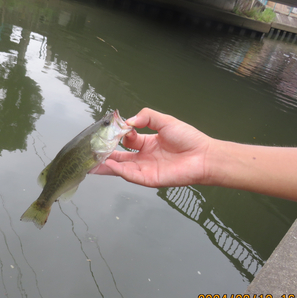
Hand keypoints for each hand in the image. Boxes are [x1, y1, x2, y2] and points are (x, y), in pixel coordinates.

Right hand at [93, 108, 212, 187]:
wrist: (204, 156)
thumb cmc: (188, 138)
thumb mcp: (165, 121)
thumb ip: (146, 117)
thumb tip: (128, 121)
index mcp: (148, 144)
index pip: (128, 141)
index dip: (121, 135)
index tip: (117, 128)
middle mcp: (145, 158)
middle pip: (120, 157)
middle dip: (106, 154)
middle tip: (92, 150)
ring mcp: (146, 169)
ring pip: (121, 168)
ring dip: (107, 164)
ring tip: (92, 160)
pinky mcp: (149, 179)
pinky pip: (130, 175)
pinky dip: (119, 170)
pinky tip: (109, 164)